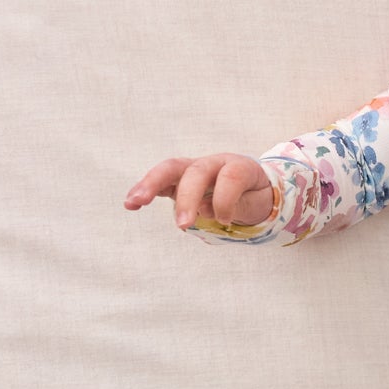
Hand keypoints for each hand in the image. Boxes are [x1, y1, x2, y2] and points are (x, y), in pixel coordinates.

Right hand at [123, 153, 274, 229]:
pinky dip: (144, 190)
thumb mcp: (258, 204)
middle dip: (188, 197)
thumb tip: (206, 210)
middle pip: (197, 172)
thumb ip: (238, 205)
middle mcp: (214, 163)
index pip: (230, 177)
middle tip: (183, 225)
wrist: (253, 188)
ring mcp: (194, 169)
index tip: (225, 221)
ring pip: (172, 169)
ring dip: (152, 185)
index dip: (226, 200)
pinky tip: (130, 204)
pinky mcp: (180, 179)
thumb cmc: (256, 197)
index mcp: (239, 167)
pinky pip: (161, 180)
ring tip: (135, 202)